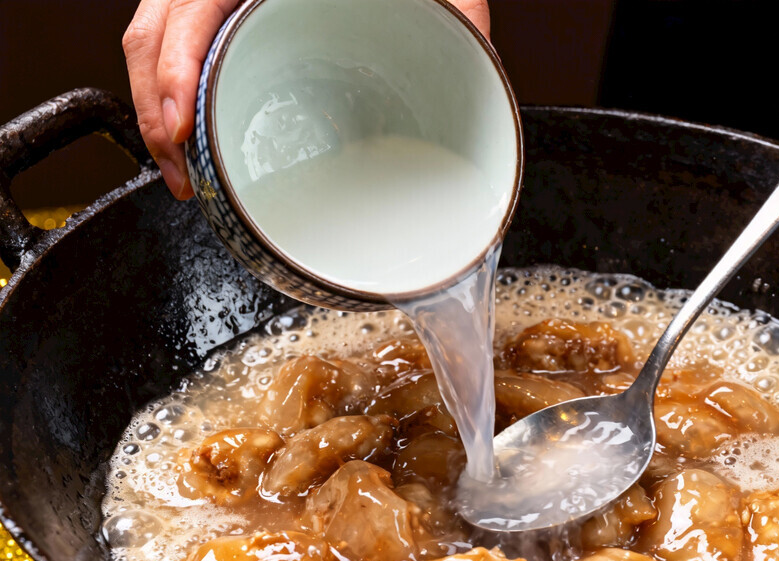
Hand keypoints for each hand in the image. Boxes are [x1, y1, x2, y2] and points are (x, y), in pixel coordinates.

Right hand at [123, 0, 491, 200]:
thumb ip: (454, 12)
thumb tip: (475, 63)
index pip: (187, 12)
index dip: (172, 72)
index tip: (181, 131)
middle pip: (155, 31)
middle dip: (155, 113)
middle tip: (183, 176)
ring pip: (155, 41)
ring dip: (158, 112)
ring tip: (185, 174)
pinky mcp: (229, 18)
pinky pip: (180, 49)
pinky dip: (177, 97)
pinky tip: (194, 137)